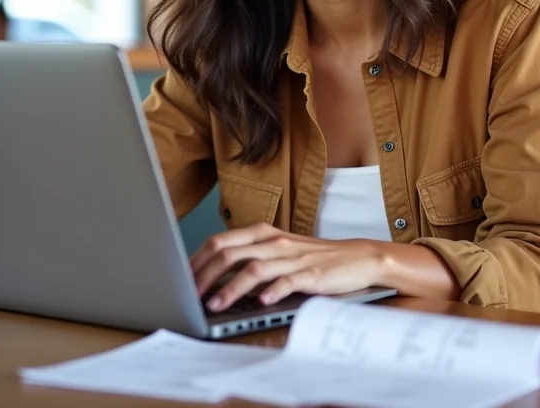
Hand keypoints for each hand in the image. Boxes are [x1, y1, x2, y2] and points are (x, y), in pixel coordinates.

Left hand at [190, 223, 386, 311]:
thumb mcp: (279, 251)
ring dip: (231, 288)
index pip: (220, 241)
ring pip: (254, 268)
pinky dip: (272, 290)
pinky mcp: (311, 274)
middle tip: (190, 294)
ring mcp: (292, 257)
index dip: (198, 260)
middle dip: (205, 274)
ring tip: (214, 305)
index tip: (182, 278)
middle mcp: (274, 242)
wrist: (358, 257)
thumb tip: (213, 275)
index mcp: (263, 233)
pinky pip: (288, 281)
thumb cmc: (314, 257)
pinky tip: (260, 302)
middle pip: (230, 252)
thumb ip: (251, 256)